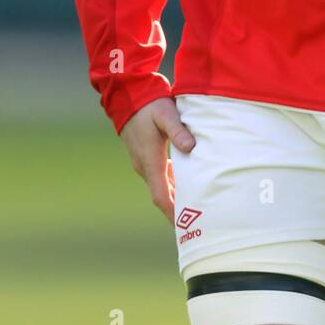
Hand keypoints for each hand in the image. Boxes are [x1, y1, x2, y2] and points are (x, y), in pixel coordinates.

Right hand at [119, 96, 195, 223]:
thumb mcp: (166, 114)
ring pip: (161, 187)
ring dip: (175, 197)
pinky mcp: (146, 156)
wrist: (128, 96)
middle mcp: (144, 166)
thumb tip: (190, 147)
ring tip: (195, 207)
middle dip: (177, 210)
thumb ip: (178, 131)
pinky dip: (172, 184)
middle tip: (196, 224)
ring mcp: (143, 162)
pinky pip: (160, 177)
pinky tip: (186, 183)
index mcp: (150, 161)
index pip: (161, 196)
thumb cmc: (149, 105)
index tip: (185, 227)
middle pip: (162, 196)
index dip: (173, 212)